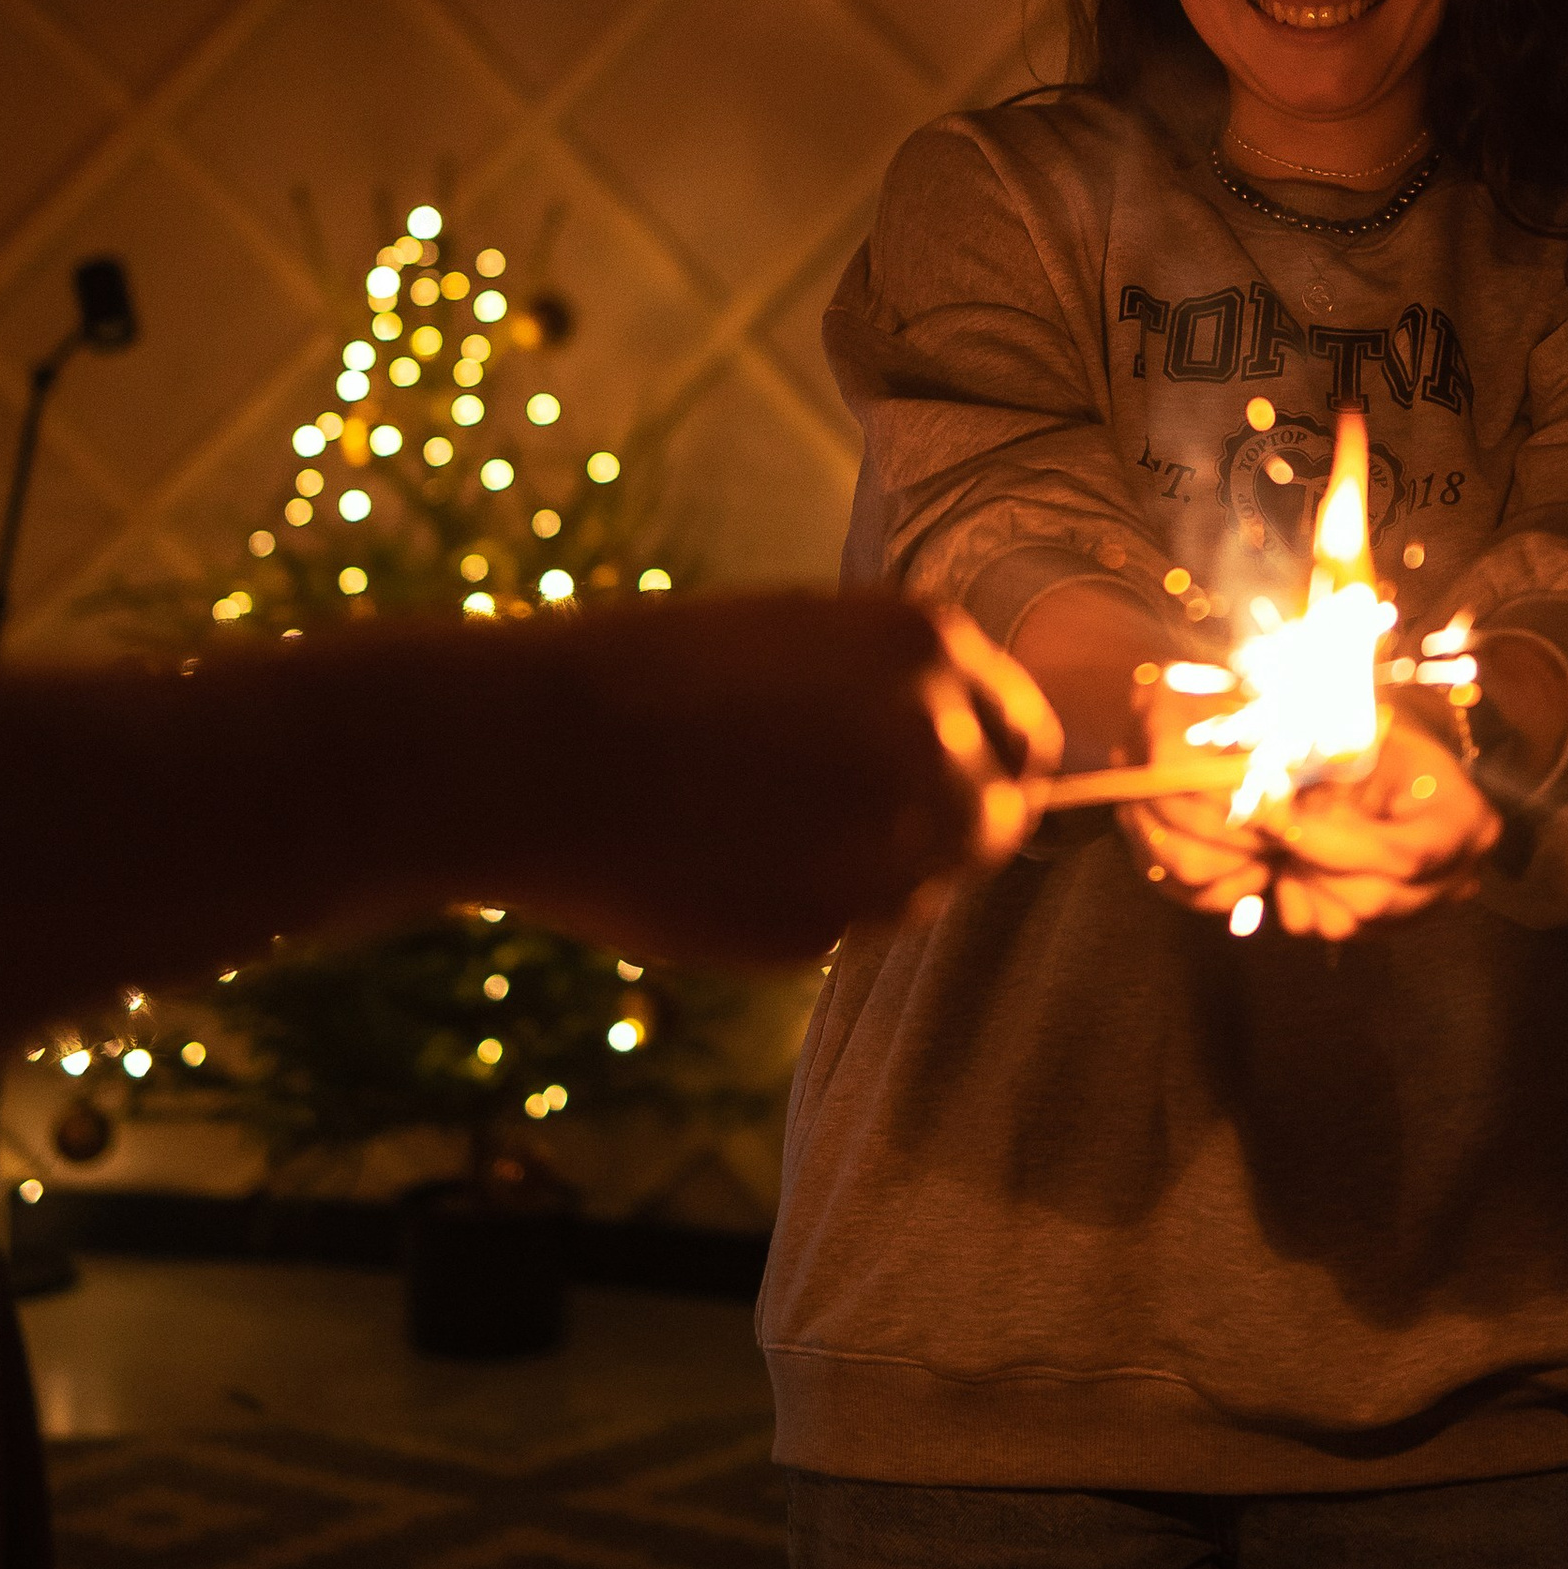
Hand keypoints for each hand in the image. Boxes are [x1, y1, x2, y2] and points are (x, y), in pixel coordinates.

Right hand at [509, 591, 1056, 968]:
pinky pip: (848, 926)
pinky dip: (809, 907)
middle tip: (862, 826)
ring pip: (924, 887)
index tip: (963, 785)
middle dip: (949, 833)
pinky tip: (726, 863)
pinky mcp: (830, 926)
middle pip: (997, 822)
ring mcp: (890, 839)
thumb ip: (896, 694)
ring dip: (875, 873)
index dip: (992, 767)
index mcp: (929, 646)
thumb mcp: (801, 641)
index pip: (1028, 736)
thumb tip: (956, 756)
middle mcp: (934, 740)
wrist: (539, 750)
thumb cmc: (651, 678)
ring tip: (760, 828)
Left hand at [1123, 679, 1500, 941]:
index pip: (1399, 856)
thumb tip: (1267, 811)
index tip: (1274, 815)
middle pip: (1373, 899)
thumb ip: (1325, 779)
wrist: (1399, 763)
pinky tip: (1299, 858)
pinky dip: (1304, 897)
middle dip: (1311, 863)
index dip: (1329, 842)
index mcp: (1464, 822)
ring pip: (1349, 923)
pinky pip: (1334, 930)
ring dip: (1302, 880)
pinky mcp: (1392, 925)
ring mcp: (1427, 908)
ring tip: (1288, 836)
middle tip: (1272, 822)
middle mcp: (1457, 876)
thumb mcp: (1361, 743)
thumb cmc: (1384, 741)